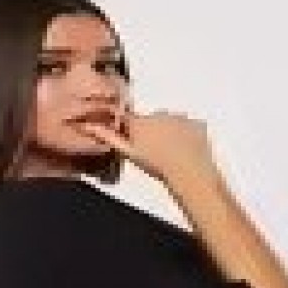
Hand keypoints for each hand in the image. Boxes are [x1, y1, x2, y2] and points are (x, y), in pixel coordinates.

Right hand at [68, 105, 216, 183]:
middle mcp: (160, 114)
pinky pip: (191, 128)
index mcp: (141, 122)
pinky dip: (190, 137)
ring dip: (172, 135)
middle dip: (154, 133)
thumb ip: (110, 138)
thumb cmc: (158, 166)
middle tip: (158, 155)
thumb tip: (91, 127)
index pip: (132, 121)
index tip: (140, 144)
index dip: (134, 132)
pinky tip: (187, 152)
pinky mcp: (196, 123)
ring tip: (173, 156)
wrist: (188, 173)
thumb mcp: (129, 154)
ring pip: (173, 124)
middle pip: (154, 122)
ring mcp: (181, 118)